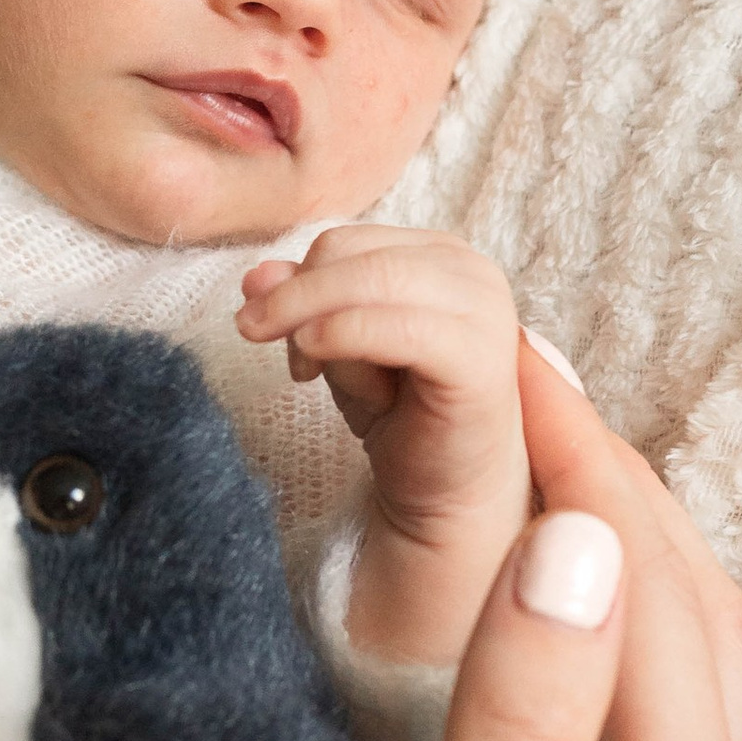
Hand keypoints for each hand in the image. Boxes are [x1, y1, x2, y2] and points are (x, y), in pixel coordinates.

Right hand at [221, 351, 741, 740]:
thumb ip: (522, 733)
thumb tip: (585, 541)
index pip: (662, 609)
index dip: (591, 461)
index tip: (509, 345)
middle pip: (708, 641)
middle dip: (626, 490)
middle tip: (519, 372)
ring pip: (698, 703)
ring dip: (635, 571)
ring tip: (542, 467)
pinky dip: (617, 664)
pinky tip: (557, 643)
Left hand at [237, 224, 530, 667]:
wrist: (444, 500)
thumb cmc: (401, 418)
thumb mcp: (336, 348)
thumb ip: (303, 302)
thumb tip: (256, 275)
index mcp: (440, 256)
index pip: (345, 240)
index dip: (296, 282)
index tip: (277, 338)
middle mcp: (471, 270)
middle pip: (349, 251)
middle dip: (293, 299)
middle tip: (267, 348)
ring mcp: (485, 310)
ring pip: (369, 278)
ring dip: (311, 317)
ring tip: (300, 371)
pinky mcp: (483, 358)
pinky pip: (397, 324)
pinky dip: (343, 333)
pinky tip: (313, 361)